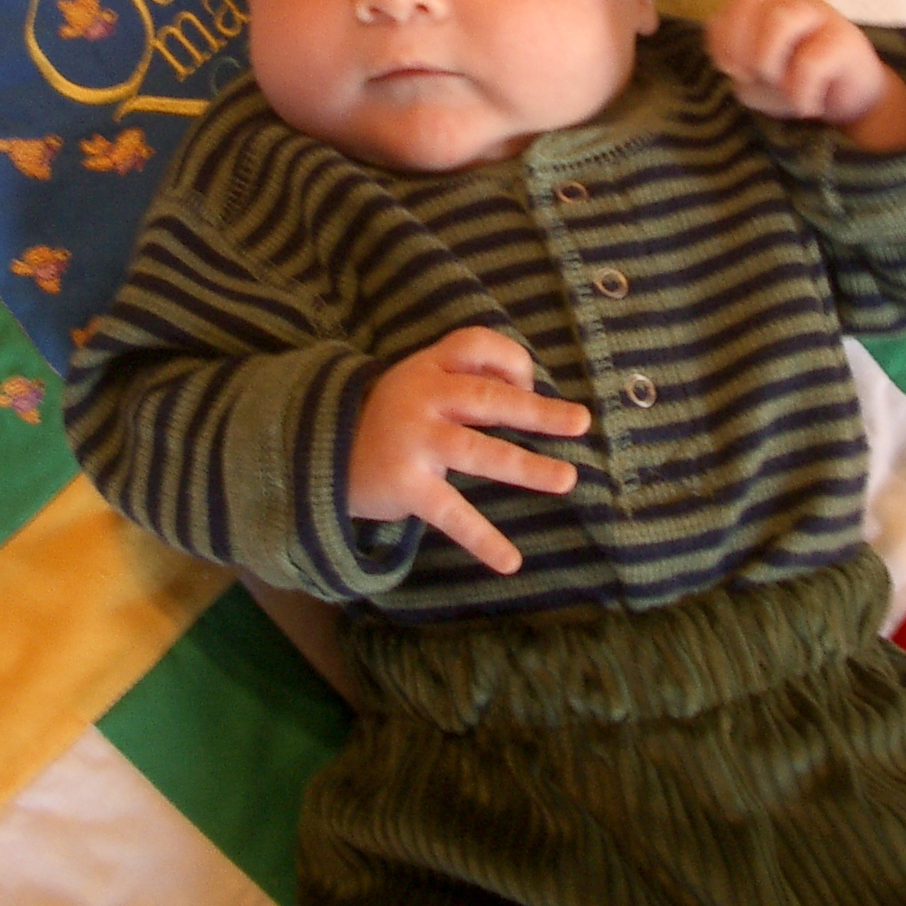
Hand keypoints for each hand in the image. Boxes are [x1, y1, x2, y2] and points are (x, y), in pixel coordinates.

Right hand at [349, 327, 590, 574]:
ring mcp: (415, 442)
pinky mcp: (407, 487)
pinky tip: (511, 561)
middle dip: (538, 412)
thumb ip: (468, 373)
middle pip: (488, 398)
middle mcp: (422, 398)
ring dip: (527, 468)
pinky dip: (482, 540)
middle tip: (581, 422)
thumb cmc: (394, 414)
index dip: (512, 361)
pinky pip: (453, 514)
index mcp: (429, 366)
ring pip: (480, 452)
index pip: (477, 345)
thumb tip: (531, 389)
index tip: (531, 384)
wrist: (324, 454)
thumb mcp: (422, 378)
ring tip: (566, 479)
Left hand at [704, 0, 905, 151]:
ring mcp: (824, 17)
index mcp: (771, 0)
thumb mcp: (754, 76)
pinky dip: (800, 92)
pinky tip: (806, 106)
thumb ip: (735, 63)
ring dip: (766, 59)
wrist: (849, 99)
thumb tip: (735, 63)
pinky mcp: (847, 43)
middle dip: (739, 40)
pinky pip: (812, 62)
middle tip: (751, 74)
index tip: (729, 68)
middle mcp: (795, 0)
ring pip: (782, 18)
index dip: (725, 31)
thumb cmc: (795, 80)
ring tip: (778, 84)